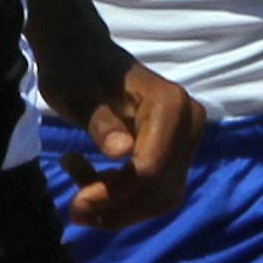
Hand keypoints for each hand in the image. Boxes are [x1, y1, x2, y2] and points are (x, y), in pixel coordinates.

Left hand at [41, 45, 205, 229]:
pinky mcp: (177, 151)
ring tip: (78, 185)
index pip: (150, 169)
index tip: (75, 204)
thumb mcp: (78, 96)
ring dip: (119, 206)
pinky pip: (156, 190)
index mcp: (170, 105)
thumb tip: (123, 152)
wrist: (83, 54)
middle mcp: (189, 122)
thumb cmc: (78, 70)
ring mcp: (186, 138)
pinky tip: (90, 179)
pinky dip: (123, 197)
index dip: (114, 194)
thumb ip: (101, 124)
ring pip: (160, 197)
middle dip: (117, 208)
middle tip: (73, 207)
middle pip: (160, 191)